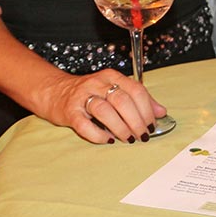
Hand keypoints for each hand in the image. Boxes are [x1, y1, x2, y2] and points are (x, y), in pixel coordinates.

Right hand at [44, 69, 167, 144]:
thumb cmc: (90, 93)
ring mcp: (82, 97)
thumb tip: (161, 112)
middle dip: (136, 120)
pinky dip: (98, 134)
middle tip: (143, 135)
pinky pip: (84, 124)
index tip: (153, 124)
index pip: (136, 90)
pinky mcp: (70, 112)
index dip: (148, 109)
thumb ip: (138, 99)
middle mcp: (98, 83)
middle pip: (122, 100)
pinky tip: (107, 140)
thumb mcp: (115, 90)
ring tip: (128, 139)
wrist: (55, 92)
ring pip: (105, 110)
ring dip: (120, 127)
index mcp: (112, 76)